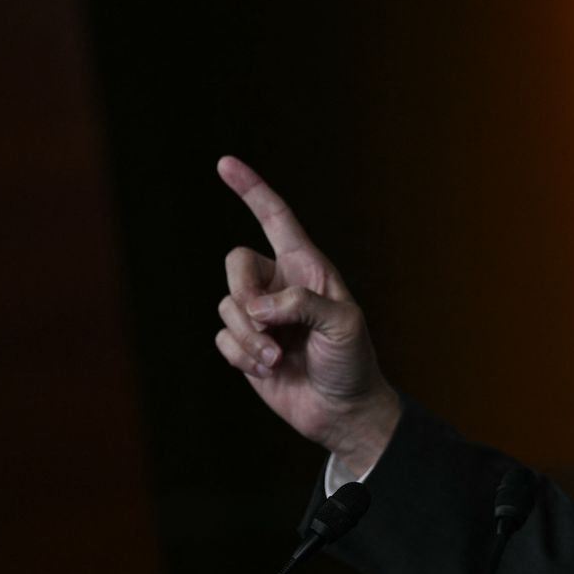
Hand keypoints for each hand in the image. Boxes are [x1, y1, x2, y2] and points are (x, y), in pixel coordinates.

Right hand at [214, 154, 399, 475]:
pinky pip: (222, 338)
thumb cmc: (352, 362)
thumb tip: (259, 306)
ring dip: (249, 338)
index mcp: (308, 267)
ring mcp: (260, 315)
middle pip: (235, 263)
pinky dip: (241, 356)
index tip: (225, 163)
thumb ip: (301, 304)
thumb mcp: (343, 325)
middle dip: (246, 295)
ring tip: (278, 358)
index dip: (251, 189)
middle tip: (268, 324)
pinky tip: (269, 370)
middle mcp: (280, 284)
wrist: (341, 409)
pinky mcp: (245, 346)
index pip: (275, 218)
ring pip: (227, 305)